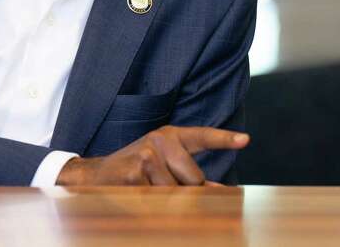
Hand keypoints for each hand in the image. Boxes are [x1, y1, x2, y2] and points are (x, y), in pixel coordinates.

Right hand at [56, 126, 248, 185]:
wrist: (94, 175)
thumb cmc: (135, 173)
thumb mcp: (164, 168)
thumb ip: (191, 177)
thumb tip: (222, 192)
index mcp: (171, 137)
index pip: (202, 137)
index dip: (224, 139)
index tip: (245, 140)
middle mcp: (161, 139)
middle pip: (195, 179)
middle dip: (183, 192)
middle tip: (158, 185)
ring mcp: (148, 152)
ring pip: (178, 192)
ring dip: (165, 200)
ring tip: (145, 189)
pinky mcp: (138, 168)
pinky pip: (160, 198)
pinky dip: (152, 203)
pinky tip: (136, 192)